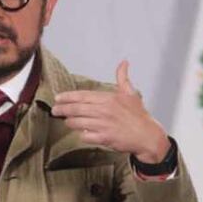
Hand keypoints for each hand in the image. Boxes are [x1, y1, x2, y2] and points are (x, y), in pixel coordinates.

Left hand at [52, 60, 170, 162]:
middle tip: (55, 110)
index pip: (82, 96)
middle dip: (62, 109)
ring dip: (70, 122)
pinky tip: (81, 133)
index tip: (57, 98)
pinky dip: (82, 134)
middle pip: (76, 109)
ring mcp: (103, 125)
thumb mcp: (131, 93)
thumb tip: (124, 62)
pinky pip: (85, 136)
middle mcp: (104, 111)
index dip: (67, 97)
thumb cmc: (139, 115)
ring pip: (78, 123)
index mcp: (109, 99)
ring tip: (67, 121)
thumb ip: (123, 77)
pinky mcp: (104, 138)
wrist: (147, 135)